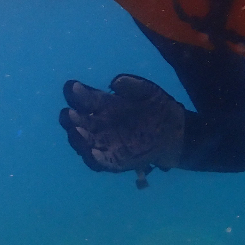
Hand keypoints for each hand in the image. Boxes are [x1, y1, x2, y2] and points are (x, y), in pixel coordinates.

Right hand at [59, 75, 185, 187]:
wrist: (174, 132)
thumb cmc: (156, 107)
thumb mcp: (147, 91)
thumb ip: (132, 84)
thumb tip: (115, 82)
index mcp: (101, 105)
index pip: (80, 98)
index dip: (74, 92)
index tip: (74, 87)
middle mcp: (97, 124)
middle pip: (74, 122)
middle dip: (70, 118)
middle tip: (70, 114)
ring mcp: (104, 143)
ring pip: (81, 143)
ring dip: (78, 138)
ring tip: (78, 131)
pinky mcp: (114, 161)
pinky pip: (101, 162)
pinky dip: (96, 159)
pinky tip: (94, 152)